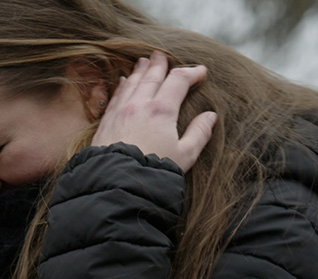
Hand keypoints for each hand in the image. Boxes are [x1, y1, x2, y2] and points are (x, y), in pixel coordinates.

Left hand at [91, 51, 215, 171]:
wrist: (117, 183)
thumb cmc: (153, 172)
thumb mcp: (185, 155)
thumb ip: (199, 133)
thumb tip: (210, 116)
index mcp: (162, 110)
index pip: (178, 81)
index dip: (191, 73)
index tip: (201, 72)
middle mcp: (140, 105)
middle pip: (152, 76)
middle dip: (160, 64)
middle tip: (163, 55)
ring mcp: (121, 111)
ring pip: (132, 83)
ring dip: (141, 70)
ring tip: (145, 61)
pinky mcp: (107, 121)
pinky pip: (116, 95)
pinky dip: (123, 85)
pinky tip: (124, 81)